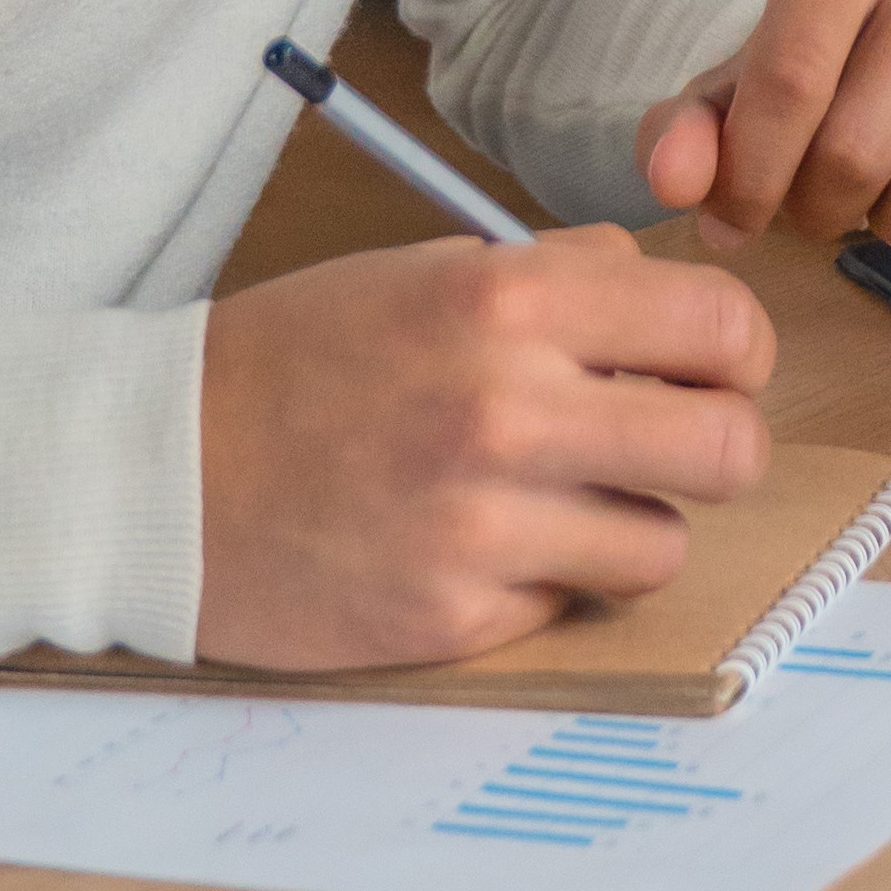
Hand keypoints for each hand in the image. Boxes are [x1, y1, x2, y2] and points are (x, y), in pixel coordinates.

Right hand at [193, 228, 773, 672]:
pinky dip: (544, 580)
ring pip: (664, 545)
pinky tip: (479, 548)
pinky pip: (568, 602)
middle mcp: (509, 409)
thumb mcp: (430, 274)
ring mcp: (482, 524)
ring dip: (631, 526)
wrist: (154, 475)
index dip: (736, 354)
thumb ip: (563, 278)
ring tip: (562, 501)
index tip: (715, 370)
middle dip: (717, 449)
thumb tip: (669, 300)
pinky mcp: (451, 617)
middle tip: (671, 448)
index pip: (721, 325)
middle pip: (728, 449)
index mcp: (512, 302)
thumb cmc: (295, 361)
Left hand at [636, 0, 890, 261]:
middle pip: (855, 151)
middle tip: (820, 202)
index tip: (735, 214)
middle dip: (816, 211)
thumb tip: (676, 184)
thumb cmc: (838, 61)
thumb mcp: (744, 84)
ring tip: (888, 191)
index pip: (789, 79)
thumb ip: (688, 131)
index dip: (748, 176)